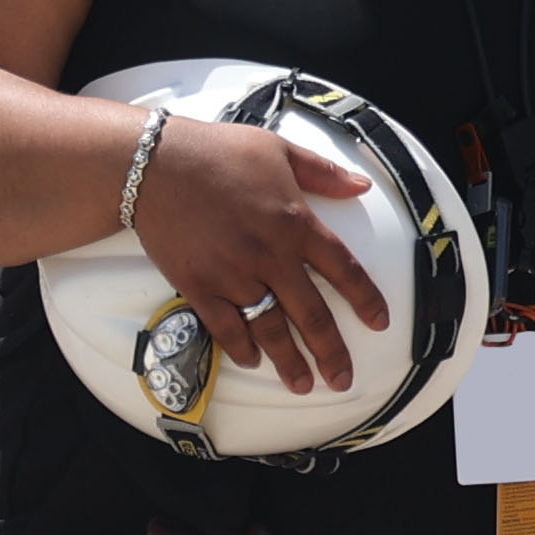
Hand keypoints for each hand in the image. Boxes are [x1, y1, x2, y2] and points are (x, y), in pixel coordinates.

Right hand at [127, 113, 385, 400]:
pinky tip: (253, 361)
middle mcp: (270, 255)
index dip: (365, 299)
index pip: (343, 269)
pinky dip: (241, 348)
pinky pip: (225, 327)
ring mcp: (233, 274)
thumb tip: (361, 185)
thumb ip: (323, 173)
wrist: (156, 165)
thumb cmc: (218, 151)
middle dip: (331, 352)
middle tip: (342, 379)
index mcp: (295, 222)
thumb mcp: (280, 150)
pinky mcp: (199, 286)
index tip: (378, 323)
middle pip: (311, 314)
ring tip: (302, 384)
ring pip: (270, 328)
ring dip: (289, 361)